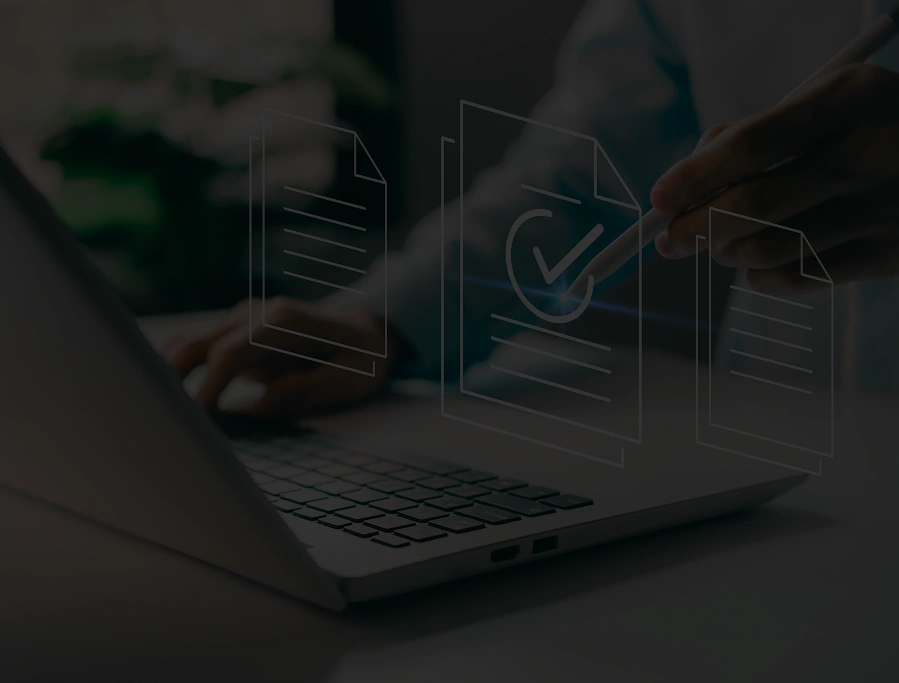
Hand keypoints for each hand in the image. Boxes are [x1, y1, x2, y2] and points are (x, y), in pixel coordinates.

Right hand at [163, 298, 402, 415]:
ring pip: (189, 342)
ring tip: (166, 415)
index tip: (199, 419)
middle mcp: (257, 314)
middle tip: (167, 421)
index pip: (230, 353)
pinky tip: (178, 401)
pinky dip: (183, 372)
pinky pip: (200, 349)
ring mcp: (244, 319)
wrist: (366, 329)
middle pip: (197, 343)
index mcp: (285, 321)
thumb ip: (306, 390)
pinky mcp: (237, 332)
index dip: (209, 387)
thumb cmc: (362, 356)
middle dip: (174, 380)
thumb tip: (258, 405)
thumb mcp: (350, 378)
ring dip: (172, 376)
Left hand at [651, 64, 898, 293]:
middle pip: (754, 206)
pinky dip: (757, 275)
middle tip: (667, 239)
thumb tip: (684, 176)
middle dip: (694, 227)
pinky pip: (795, 281)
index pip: (753, 145)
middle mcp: (871, 154)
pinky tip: (754, 259)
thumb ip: (759, 129)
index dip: (694, 176)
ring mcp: (883, 210)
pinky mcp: (888, 255)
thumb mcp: (828, 100)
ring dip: (723, 251)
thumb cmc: (871, 125)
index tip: (658, 199)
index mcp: (850, 100)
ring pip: (767, 249)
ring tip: (716, 242)